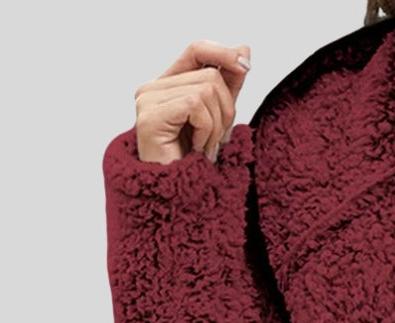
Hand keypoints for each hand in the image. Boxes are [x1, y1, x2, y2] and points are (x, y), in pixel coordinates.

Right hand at [134, 40, 252, 164]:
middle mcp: (152, 89)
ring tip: (203, 149)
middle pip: (209, 75)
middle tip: (214, 142)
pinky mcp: (150, 116)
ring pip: (206, 90)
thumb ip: (229, 85)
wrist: (179, 200)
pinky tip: (196, 150)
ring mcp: (147, 101)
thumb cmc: (196, 164)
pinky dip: (205, 131)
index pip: (196, 50)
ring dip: (216, 127)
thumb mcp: (219, 118)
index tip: (247, 66)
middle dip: (225, 112)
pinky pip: (195, 105)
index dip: (223, 53)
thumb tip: (244, 49)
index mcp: (167, 86)